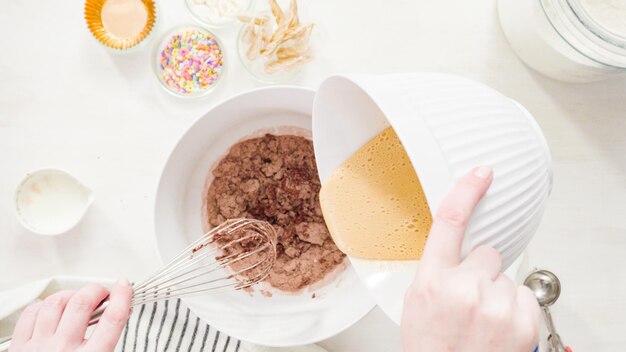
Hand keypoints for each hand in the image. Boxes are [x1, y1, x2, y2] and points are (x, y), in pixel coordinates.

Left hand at [10, 279, 131, 351]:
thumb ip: (108, 347)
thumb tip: (118, 322)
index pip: (113, 319)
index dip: (122, 296)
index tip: (125, 286)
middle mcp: (64, 351)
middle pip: (82, 304)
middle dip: (96, 290)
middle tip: (103, 292)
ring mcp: (39, 347)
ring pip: (56, 303)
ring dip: (71, 295)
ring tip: (77, 298)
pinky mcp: (18, 348)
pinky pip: (32, 313)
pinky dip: (44, 305)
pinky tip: (52, 308)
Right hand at [401, 167, 539, 351]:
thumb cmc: (430, 346)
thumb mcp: (416, 302)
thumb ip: (436, 271)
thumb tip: (456, 252)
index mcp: (433, 279)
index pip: (450, 220)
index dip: (467, 191)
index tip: (481, 173)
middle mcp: (465, 287)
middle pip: (486, 253)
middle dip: (480, 270)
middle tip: (469, 298)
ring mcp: (495, 303)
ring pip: (506, 277)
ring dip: (497, 293)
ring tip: (481, 319)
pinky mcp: (521, 320)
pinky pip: (523, 295)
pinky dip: (514, 308)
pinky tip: (497, 326)